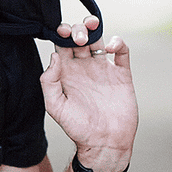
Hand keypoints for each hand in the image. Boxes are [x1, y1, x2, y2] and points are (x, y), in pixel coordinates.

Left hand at [41, 16, 137, 171]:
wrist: (104, 143)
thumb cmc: (78, 128)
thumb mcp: (56, 107)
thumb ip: (49, 82)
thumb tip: (54, 56)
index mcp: (67, 74)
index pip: (62, 45)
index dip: (61, 33)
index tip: (62, 31)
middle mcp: (84, 68)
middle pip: (79, 38)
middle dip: (77, 30)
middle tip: (78, 38)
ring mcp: (103, 70)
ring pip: (99, 39)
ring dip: (94, 28)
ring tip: (92, 29)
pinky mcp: (122, 74)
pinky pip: (122, 52)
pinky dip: (118, 43)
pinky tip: (110, 47)